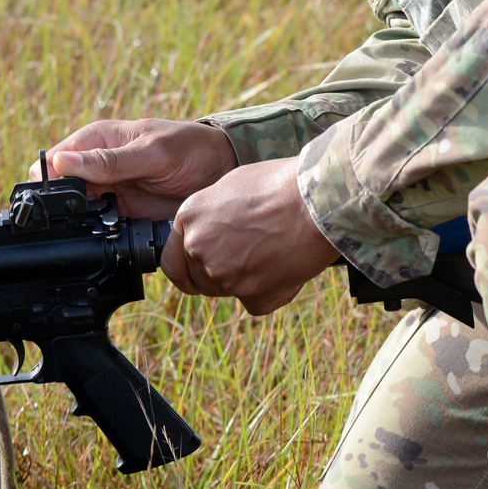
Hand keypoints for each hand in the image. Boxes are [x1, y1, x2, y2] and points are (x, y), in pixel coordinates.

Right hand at [30, 118, 237, 217]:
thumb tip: (61, 162)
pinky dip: (101, 235)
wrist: (222, 169)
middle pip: (60, 192)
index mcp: (95, 140)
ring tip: (104, 224)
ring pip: (77, 214)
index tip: (59, 201)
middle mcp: (96, 166)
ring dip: (82, 224)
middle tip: (86, 216)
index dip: (49, 182)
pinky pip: (100, 228)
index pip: (52, 161)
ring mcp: (108, 191)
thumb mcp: (151, 153)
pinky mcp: (122, 213)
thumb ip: (109, 161)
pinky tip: (112, 236)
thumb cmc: (189, 148)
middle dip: (63, 208)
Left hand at [161, 157, 339, 315]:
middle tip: (252, 253)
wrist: (316, 202)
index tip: (200, 269)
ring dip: (247, 280)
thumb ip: (212, 217)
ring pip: (230, 290)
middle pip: (201, 281)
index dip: (188, 268)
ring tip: (275, 250)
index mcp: (189, 218)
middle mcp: (199, 248)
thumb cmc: (280, 185)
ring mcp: (223, 275)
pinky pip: (256, 302)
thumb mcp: (232, 188)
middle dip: (222, 272)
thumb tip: (211, 231)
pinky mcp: (251, 295)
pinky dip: (271, 291)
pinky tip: (287, 265)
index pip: (171, 262)